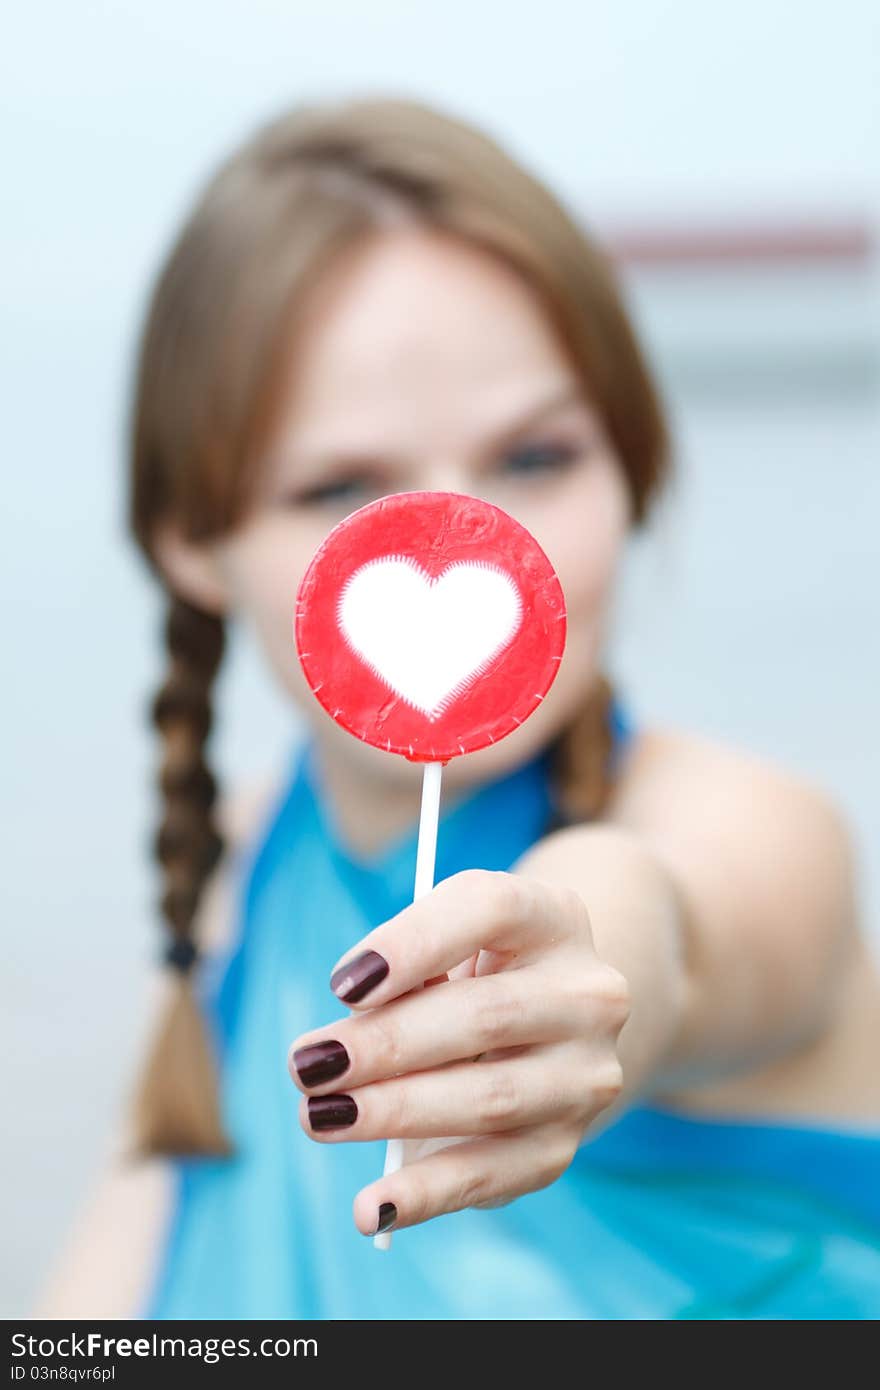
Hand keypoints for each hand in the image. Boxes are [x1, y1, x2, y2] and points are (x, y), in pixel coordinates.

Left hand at [287, 867, 630, 1237]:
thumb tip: (347, 1038)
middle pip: (484, 1015)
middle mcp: (587, 994)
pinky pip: (493, 1174)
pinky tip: (369, 1206)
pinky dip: (427, 1194)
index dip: (413, 944)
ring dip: (393, 1113)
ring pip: (489, 1099)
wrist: (556, 1024)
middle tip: (306, 1065)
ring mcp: (585, 1075)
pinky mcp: (563, 1145)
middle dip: (385, 1045)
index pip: (490, 910)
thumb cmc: (477, 970)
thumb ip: (409, 970)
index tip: (340, 985)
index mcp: (553, 918)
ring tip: (318, 1116)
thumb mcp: (450, 944)